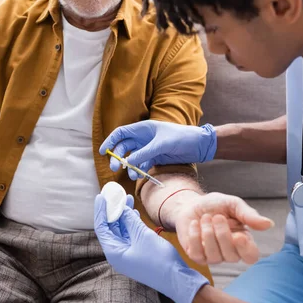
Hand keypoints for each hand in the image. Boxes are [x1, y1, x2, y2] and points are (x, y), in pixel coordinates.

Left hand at [94, 194, 208, 302]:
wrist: (176, 279)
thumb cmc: (159, 261)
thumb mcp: (143, 236)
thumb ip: (130, 221)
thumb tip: (122, 209)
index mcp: (114, 252)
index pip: (101, 228)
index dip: (101, 211)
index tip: (101, 196)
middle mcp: (118, 254)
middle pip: (110, 228)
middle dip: (113, 211)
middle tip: (116, 195)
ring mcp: (127, 254)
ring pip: (121, 231)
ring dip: (123, 216)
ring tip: (127, 199)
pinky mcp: (137, 254)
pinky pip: (130, 236)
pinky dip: (130, 223)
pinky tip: (134, 213)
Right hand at [100, 121, 216, 179]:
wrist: (199, 145)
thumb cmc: (182, 137)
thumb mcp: (162, 144)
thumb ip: (144, 153)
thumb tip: (128, 162)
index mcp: (143, 128)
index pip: (121, 133)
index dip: (110, 141)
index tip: (103, 152)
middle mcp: (144, 138)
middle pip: (124, 147)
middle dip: (118, 157)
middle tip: (115, 167)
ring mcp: (149, 148)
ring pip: (132, 157)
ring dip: (129, 165)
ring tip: (131, 173)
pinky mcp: (156, 157)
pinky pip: (142, 163)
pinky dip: (139, 169)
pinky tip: (139, 174)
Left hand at [174, 193, 274, 264]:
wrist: (192, 204)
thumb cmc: (215, 205)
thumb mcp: (233, 204)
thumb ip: (249, 215)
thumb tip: (269, 224)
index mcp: (243, 240)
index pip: (251, 256)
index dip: (246, 249)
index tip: (239, 235)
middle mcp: (229, 252)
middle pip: (232, 257)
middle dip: (223, 235)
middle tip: (217, 217)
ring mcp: (213, 257)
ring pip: (214, 256)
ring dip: (208, 233)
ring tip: (205, 218)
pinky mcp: (197, 256)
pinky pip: (197, 254)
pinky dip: (195, 236)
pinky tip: (195, 224)